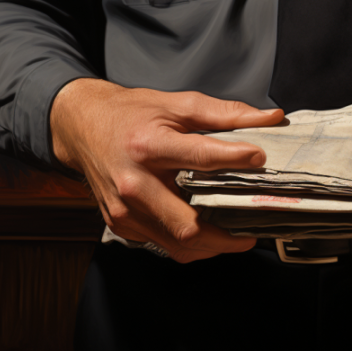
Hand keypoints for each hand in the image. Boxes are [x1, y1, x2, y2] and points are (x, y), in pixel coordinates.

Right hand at [50, 78, 284, 262]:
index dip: (235, 159)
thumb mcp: (178, 104)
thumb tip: (270, 118)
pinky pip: (162, 244)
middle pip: (187, 225)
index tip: (260, 159)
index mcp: (148, 146)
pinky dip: (189, 243)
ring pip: (177, 244)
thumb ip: (226, 114)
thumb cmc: (130, 114)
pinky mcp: (121, 224)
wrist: (81, 126)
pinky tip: (205, 230)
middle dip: (226, 236)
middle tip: (252, 230)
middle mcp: (133, 183)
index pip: (200, 157)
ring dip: (212, 246)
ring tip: (235, 235)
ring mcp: (125, 209)